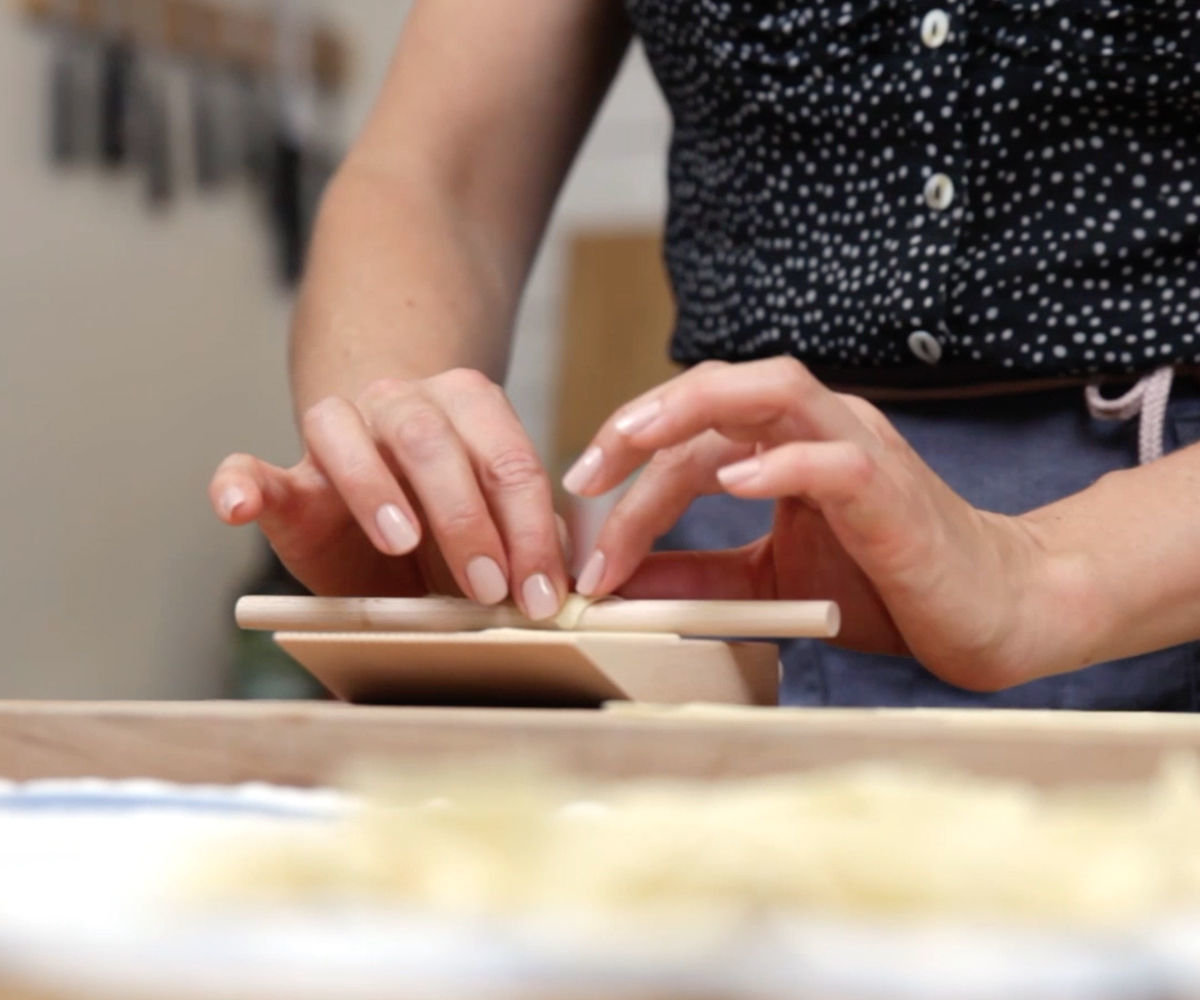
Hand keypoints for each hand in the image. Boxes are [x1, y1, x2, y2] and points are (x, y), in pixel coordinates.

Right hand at [209, 369, 569, 618]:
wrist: (385, 513)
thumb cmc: (454, 527)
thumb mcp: (500, 534)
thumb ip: (530, 549)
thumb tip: (576, 596)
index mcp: (470, 408)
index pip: (508, 461)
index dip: (530, 530)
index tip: (541, 594)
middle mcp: (402, 405)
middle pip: (432, 441)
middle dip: (466, 518)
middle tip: (487, 589)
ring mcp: (338, 433)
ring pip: (345, 433)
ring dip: (374, 489)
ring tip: (400, 541)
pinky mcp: (284, 480)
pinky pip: (248, 468)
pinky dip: (239, 484)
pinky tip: (237, 507)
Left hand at [563, 359, 1087, 690]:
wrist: (988, 611)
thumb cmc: (886, 585)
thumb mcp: (769, 579)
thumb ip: (700, 574)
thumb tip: (619, 585)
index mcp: (790, 441)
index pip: (695, 431)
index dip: (632, 462)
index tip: (583, 513)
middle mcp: (821, 427)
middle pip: (719, 390)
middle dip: (641, 422)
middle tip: (584, 474)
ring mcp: (861, 449)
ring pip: (773, 392)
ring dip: (694, 410)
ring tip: (634, 443)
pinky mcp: (892, 493)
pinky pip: (833, 458)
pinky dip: (781, 464)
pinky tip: (736, 483)